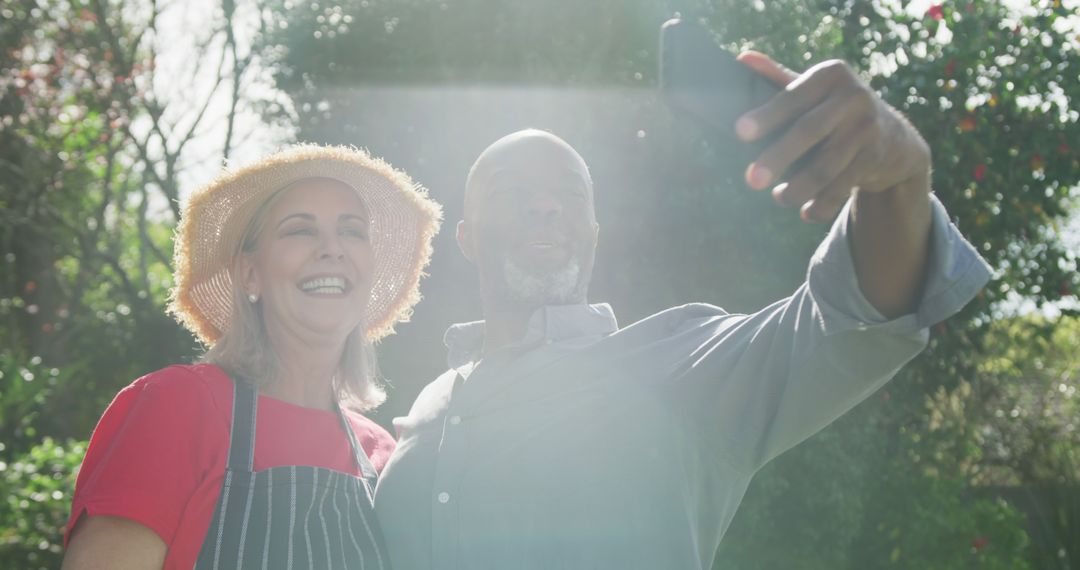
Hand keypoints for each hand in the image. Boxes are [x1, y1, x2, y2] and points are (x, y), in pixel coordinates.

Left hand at [734, 52, 930, 221]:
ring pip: (825, 166)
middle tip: (751, 181)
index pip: (792, 96)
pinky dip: (821, 205)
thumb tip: (743, 58)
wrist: (894, 138)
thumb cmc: (835, 109)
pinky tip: (806, 213)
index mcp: (831, 75)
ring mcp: (867, 128)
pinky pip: (841, 187)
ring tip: (780, 197)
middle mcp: (853, 97)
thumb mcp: (814, 90)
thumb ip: (779, 77)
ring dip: (798, 189)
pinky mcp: (874, 158)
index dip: (767, 115)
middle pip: (808, 131)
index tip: (739, 132)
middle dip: (778, 157)